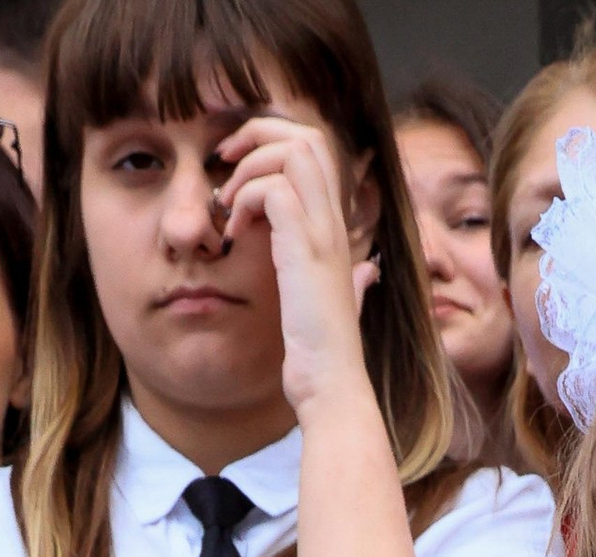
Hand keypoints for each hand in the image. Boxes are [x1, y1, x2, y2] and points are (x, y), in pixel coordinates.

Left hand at [215, 110, 378, 416]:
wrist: (331, 385)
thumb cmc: (327, 354)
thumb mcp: (343, 306)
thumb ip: (355, 283)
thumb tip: (368, 274)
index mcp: (335, 227)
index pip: (315, 147)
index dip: (274, 139)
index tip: (238, 165)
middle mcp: (332, 220)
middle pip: (306, 134)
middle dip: (258, 134)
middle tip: (226, 162)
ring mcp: (320, 232)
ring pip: (292, 151)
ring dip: (249, 168)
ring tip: (228, 206)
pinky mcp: (304, 249)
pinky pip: (274, 190)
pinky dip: (246, 200)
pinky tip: (235, 232)